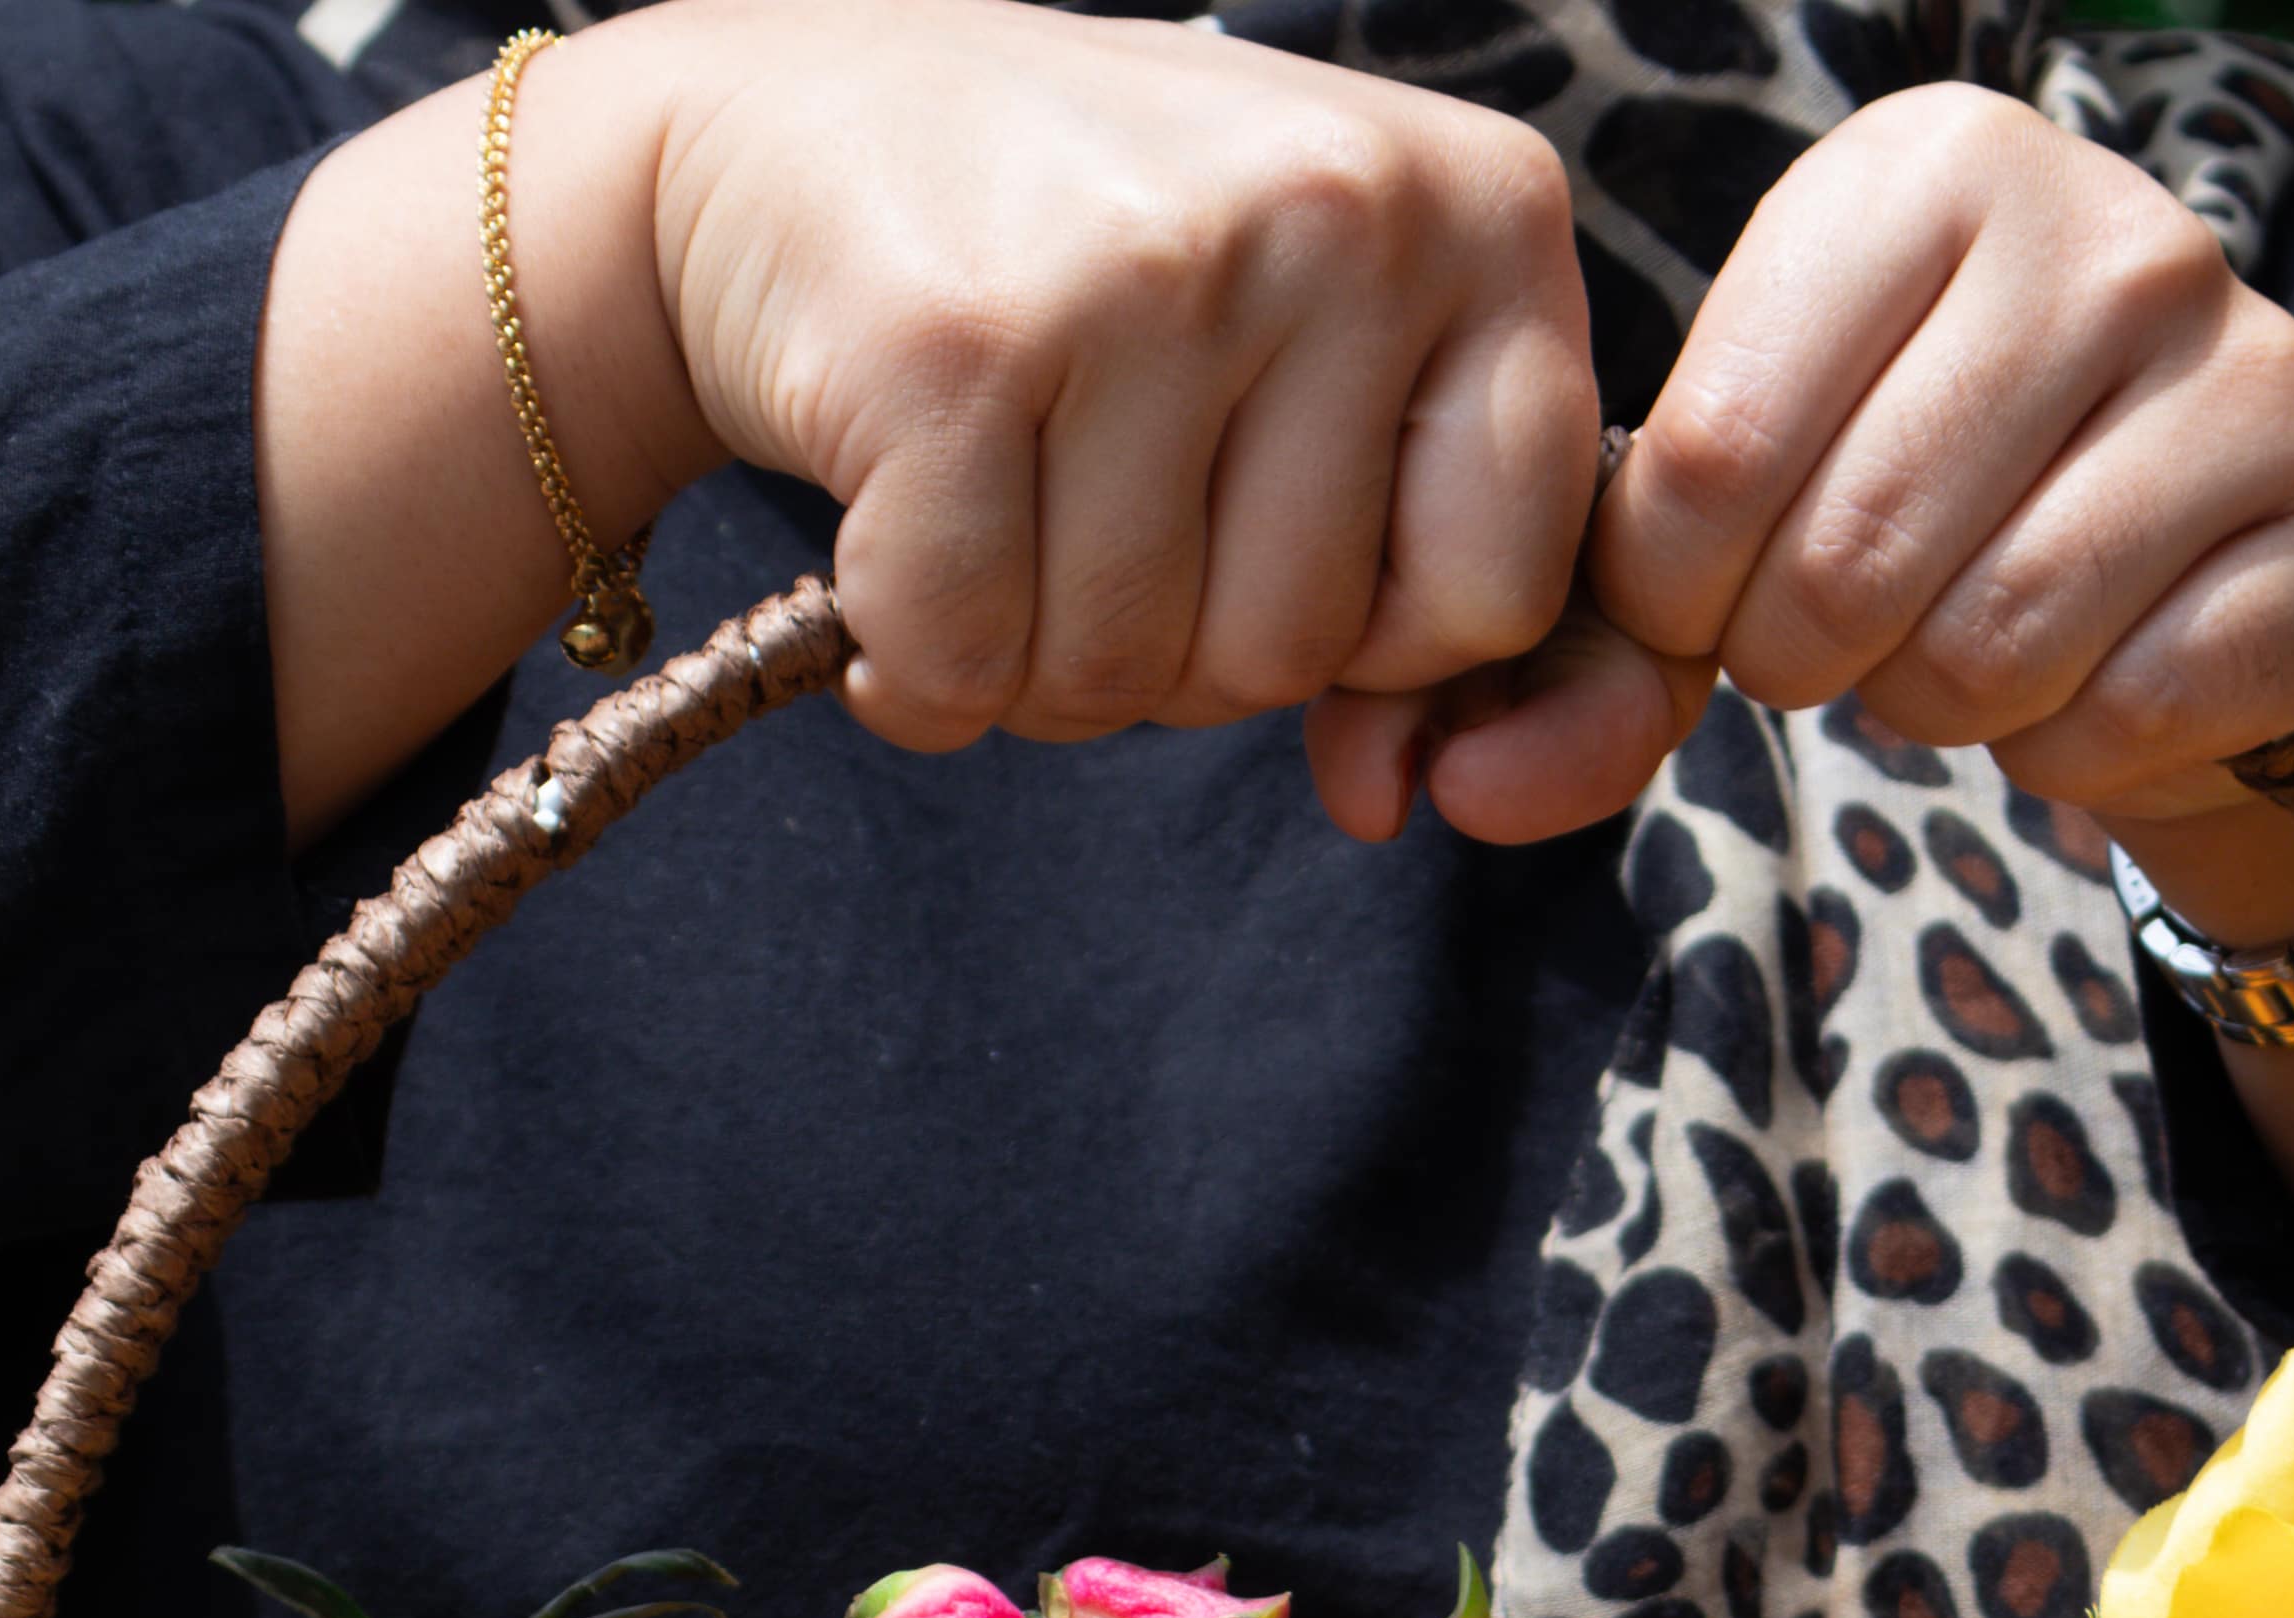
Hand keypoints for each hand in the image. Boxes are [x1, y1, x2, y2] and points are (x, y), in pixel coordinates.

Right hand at [260, 0, 1604, 824]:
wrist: (788, 141)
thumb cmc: (1102, 291)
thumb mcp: (1318, 366)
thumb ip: (1410, 578)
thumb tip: (1396, 800)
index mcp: (1487, 213)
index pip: (1505, 593)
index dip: (1378, 635)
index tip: (1275, 541)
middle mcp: (1341, 204)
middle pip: (1294, 653)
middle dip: (1180, 649)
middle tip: (1092, 505)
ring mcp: (1150, 266)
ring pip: (1129, 674)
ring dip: (1037, 659)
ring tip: (997, 506)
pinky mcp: (959, 347)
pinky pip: (967, 656)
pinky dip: (915, 663)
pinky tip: (893, 545)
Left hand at [1325, 86, 2293, 869]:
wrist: (2211, 564)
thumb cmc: (1933, 517)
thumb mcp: (1748, 516)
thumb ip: (1585, 633)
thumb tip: (1445, 789)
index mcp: (1921, 171)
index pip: (1706, 463)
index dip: (1687, 602)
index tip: (1730, 591)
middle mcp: (2101, 224)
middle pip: (1843, 568)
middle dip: (1817, 661)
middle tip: (1860, 631)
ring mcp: (2239, 356)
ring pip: (1987, 652)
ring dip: (1946, 711)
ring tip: (1980, 641)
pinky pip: (2119, 715)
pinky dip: (2079, 751)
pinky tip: (2108, 670)